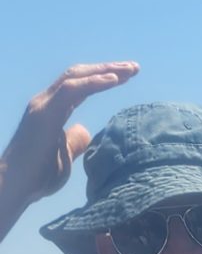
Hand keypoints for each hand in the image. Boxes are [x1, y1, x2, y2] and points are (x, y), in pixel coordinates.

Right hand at [0, 61, 138, 221]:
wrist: (15, 186)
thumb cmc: (38, 175)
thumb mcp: (64, 155)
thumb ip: (74, 141)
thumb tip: (86, 132)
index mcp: (52, 109)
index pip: (80, 85)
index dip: (102, 78)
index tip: (127, 76)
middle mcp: (45, 101)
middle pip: (79, 75)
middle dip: (108, 68)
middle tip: (134, 67)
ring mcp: (43, 105)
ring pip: (76, 77)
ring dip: (105, 71)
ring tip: (130, 70)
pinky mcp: (44, 114)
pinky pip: (71, 90)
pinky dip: (94, 83)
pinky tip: (114, 79)